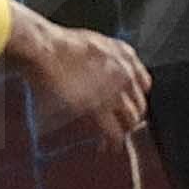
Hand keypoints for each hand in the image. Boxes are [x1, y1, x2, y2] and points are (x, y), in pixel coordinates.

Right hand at [6, 5, 149, 132]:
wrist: (45, 48)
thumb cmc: (57, 45)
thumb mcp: (92, 43)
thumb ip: (105, 57)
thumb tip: (102, 70)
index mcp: (124, 56)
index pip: (144, 84)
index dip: (135, 97)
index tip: (128, 104)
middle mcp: (125, 74)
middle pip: (139, 104)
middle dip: (130, 116)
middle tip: (121, 124)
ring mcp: (114, 91)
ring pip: (130, 120)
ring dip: (123, 130)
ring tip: (114, 138)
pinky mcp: (99, 107)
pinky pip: (114, 131)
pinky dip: (112, 142)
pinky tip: (108, 146)